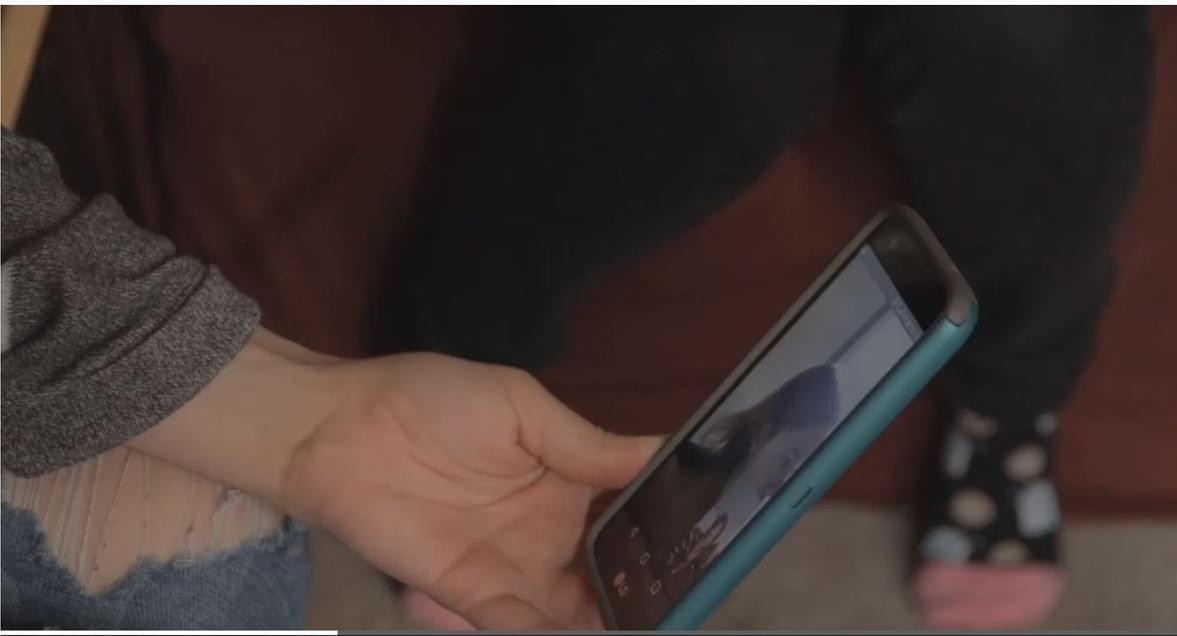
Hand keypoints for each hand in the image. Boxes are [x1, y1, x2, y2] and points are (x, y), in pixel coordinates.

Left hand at [282, 352, 660, 629]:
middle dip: (643, 590)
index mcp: (568, 481)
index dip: (665, 534)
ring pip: (575, 611)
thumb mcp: (522, 406)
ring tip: (644, 621)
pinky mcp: (471, 596)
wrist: (340, 428)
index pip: (630, 516)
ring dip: (607, 619)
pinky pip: (519, 627)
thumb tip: (665, 451)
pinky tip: (589, 632)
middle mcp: (549, 532)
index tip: (705, 547)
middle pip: (610, 573)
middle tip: (682, 597)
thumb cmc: (433, 402)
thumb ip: (589, 444)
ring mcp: (513, 567)